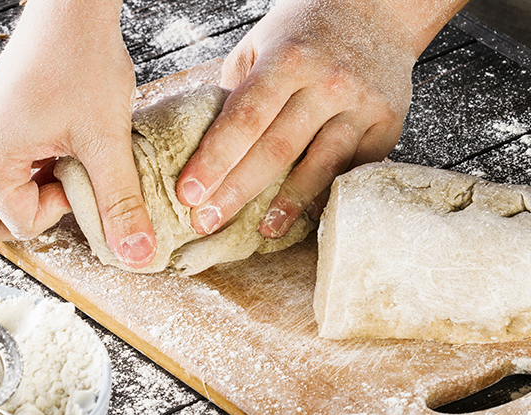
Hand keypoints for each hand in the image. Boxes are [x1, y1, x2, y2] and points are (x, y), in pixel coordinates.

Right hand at [0, 0, 156, 267]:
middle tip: (68, 190)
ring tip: (67, 165)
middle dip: (31, 219)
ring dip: (31, 195)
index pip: (18, 225)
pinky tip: (62, 147)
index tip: (85, 178)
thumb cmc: (81, 60)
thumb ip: (119, 203)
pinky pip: (1, 169)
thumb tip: (136, 255)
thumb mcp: (106, 141)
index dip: (60, 213)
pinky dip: (30, 173)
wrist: (72, 5)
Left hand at [175, 0, 436, 237]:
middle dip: (236, 191)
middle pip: (275, 150)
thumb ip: (236, 91)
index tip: (188, 193)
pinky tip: (307, 215)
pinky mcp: (387, 123)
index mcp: (287, 59)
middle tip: (207, 221)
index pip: (244, 118)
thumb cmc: (307, 31)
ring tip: (262, 230)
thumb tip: (203, 146)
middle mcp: (327, 82)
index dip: (214, 160)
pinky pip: (354, 168)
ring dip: (286, 204)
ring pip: (319, 166)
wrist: (378, 10)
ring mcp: (361, 105)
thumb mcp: (261, 44)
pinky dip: (328, 194)